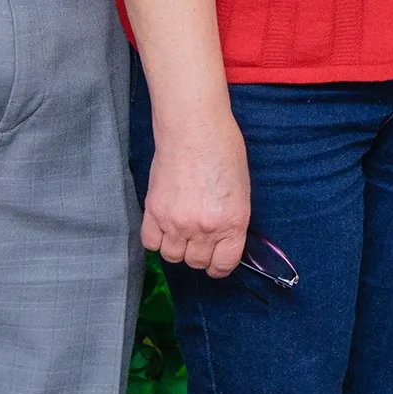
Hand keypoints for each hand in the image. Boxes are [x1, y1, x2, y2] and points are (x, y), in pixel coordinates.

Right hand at [144, 105, 249, 277]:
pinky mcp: (154, 212)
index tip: (215, 261)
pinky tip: (164, 224)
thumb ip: (231, 220)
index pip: (224, 264)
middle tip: (198, 237)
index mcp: (233, 222)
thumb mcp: (241, 189)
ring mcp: (177, 222)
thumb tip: (222, 240)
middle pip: (197, 262)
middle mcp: (206, 228)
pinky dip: (156, 238)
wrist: (194, 128)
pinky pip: (151, 243)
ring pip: (172, 256)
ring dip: (177, 247)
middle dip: (199, 253)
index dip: (219, 265)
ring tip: (180, 228)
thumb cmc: (223, 150)